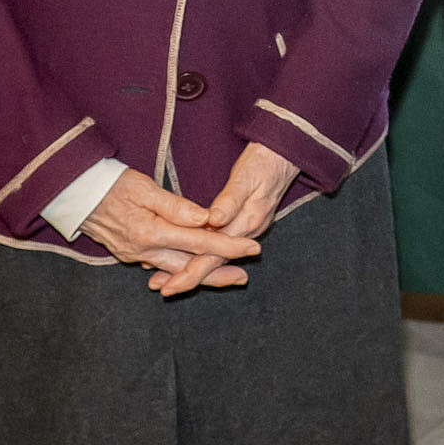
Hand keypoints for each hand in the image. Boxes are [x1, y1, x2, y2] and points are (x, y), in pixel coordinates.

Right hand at [80, 167, 261, 291]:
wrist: (75, 194)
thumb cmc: (111, 184)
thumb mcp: (144, 187)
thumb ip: (175, 206)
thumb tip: (205, 217)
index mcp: (150, 232)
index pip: (199, 241)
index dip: (228, 246)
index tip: (252, 249)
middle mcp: (143, 250)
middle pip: (189, 266)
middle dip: (218, 272)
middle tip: (244, 277)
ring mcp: (135, 256)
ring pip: (176, 270)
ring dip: (201, 274)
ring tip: (227, 277)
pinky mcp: (129, 255)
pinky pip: (161, 266)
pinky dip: (180, 269)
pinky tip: (193, 269)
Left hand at [142, 142, 303, 296]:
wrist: (282, 156)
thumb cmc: (263, 162)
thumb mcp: (246, 177)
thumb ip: (230, 199)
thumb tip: (214, 219)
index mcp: (247, 221)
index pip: (215, 254)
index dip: (191, 271)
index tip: (171, 283)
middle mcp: (246, 231)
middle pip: (213, 262)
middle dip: (187, 277)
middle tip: (161, 288)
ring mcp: (244, 228)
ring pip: (214, 257)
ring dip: (190, 269)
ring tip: (164, 280)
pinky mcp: (240, 223)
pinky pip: (217, 246)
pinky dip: (198, 255)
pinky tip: (182, 258)